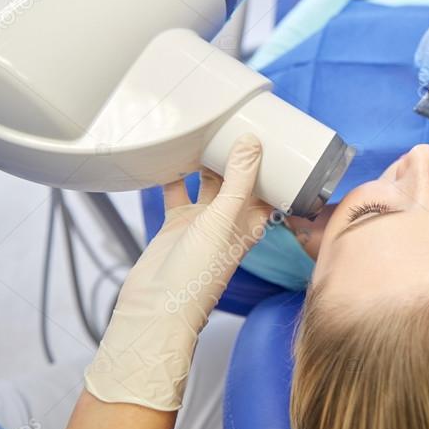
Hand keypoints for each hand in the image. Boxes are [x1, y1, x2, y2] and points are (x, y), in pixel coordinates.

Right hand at [84, 135, 271, 410]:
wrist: (156, 307)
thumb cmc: (199, 273)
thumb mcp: (225, 218)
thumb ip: (239, 180)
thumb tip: (253, 142)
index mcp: (252, 224)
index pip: (270, 188)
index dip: (272, 164)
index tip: (273, 134)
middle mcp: (229, 222)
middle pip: (239, 181)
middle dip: (238, 155)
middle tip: (236, 120)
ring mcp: (202, 222)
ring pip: (208, 183)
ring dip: (207, 160)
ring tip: (206, 129)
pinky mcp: (176, 224)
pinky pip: (178, 192)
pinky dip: (175, 174)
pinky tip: (172, 153)